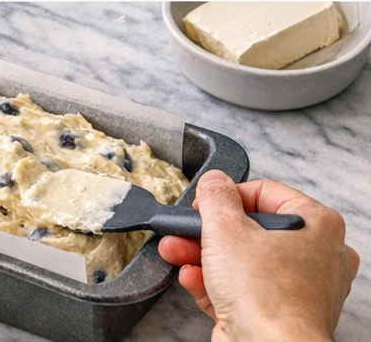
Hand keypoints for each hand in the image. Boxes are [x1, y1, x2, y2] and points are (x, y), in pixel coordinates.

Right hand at [158, 170, 357, 341]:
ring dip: (203, 255)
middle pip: (250, 229)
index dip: (227, 196)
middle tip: (186, 229)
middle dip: (207, 231)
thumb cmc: (267, 297)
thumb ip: (215, 198)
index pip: (265, 192)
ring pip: (243, 260)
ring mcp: (299, 286)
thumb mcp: (226, 229)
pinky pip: (244, 287)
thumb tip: (215, 182)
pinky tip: (194, 279)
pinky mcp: (279, 311)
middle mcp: (315, 255)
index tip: (204, 204)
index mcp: (317, 225)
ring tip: (176, 252)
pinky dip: (216, 282)